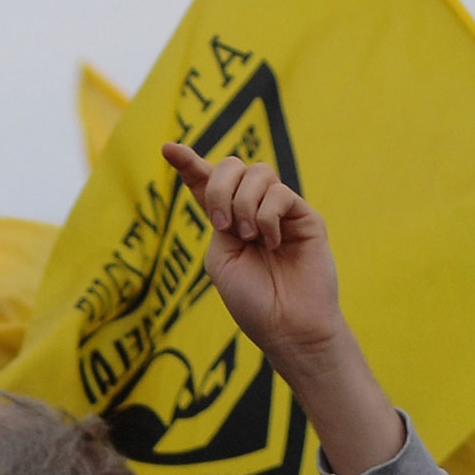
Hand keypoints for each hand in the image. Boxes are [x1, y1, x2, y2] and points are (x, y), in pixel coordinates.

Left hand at [163, 141, 401, 473]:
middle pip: (231, 166)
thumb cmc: (251, 300)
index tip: (168, 149)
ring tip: (248, 236)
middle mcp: (253, 210)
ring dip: (243, 202)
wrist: (286, 325)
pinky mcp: (306, 218)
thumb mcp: (221, 256)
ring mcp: (281, 212)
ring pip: (258, 172)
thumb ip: (219, 218)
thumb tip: (229, 187)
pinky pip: (280, 193)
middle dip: (218, 187)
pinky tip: (270, 241)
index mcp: (227, 220)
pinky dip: (267, 215)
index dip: (188, 163)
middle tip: (223, 225)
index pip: (206, 182)